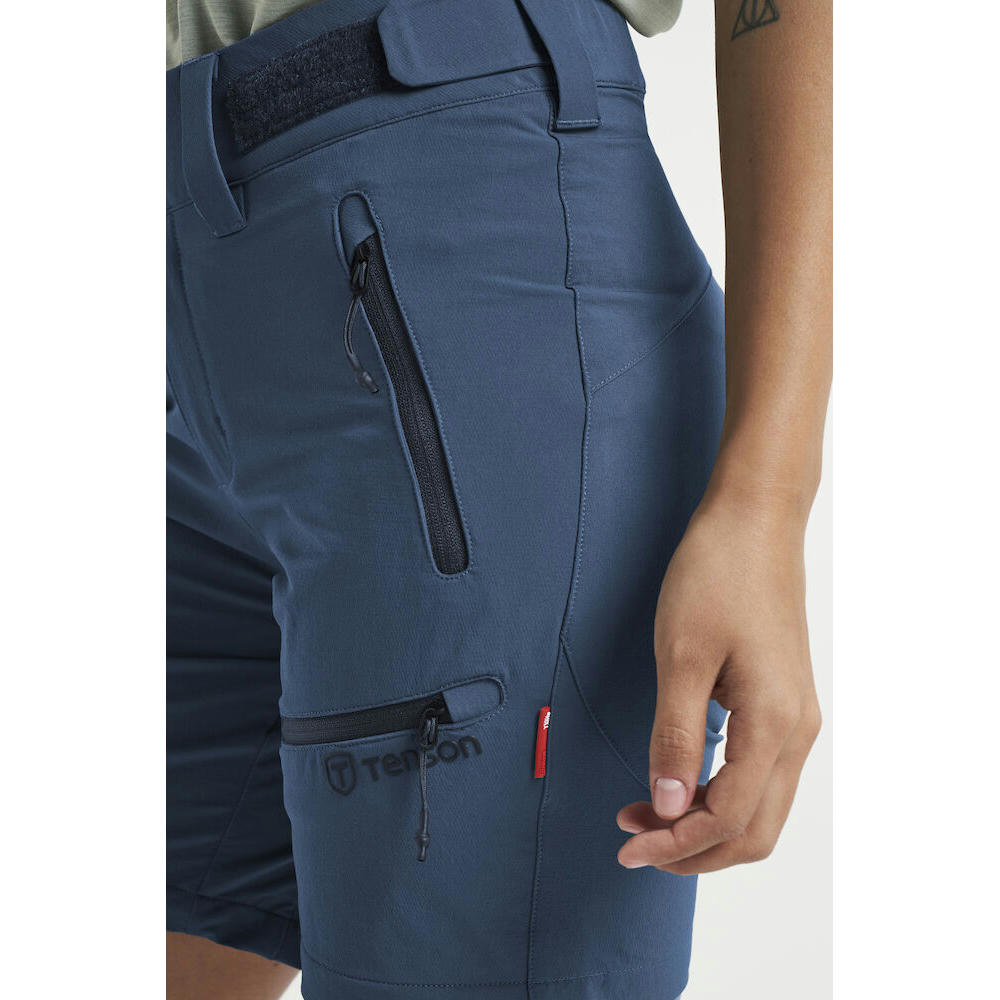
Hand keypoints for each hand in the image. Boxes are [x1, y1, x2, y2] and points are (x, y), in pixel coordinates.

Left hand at [616, 485, 820, 873]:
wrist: (754, 523)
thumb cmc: (716, 577)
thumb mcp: (682, 656)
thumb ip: (675, 736)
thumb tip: (667, 805)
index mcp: (775, 723)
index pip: (729, 818)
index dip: (677, 842)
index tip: (628, 845)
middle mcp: (796, 731)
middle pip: (755, 829)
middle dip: (693, 848)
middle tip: (635, 839)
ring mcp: (795, 718)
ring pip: (759, 807)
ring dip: (705, 823)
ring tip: (648, 813)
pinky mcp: (783, 703)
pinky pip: (758, 775)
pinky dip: (719, 794)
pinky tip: (679, 781)